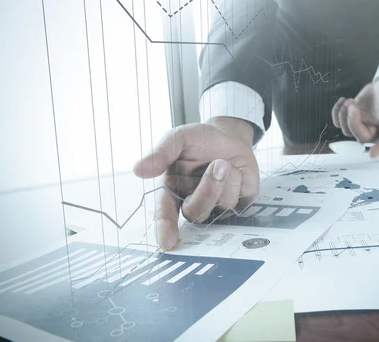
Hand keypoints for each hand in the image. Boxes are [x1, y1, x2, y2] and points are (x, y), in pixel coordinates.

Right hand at [133, 117, 259, 249]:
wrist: (228, 135)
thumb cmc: (199, 140)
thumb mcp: (178, 139)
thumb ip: (160, 154)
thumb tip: (138, 170)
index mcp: (172, 192)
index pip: (165, 215)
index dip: (165, 229)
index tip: (166, 242)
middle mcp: (193, 203)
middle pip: (196, 213)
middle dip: (208, 189)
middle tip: (217, 165)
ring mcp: (216, 207)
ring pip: (221, 205)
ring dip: (225, 179)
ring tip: (223, 162)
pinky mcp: (239, 204)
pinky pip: (240, 199)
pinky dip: (239, 178)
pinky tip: (236, 170)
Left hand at [331, 73, 378, 156]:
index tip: (373, 154)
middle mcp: (377, 128)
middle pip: (361, 137)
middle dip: (353, 121)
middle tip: (353, 104)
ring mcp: (363, 125)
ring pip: (347, 131)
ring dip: (344, 116)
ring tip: (350, 100)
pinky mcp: (353, 119)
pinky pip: (339, 122)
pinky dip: (336, 113)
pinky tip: (343, 100)